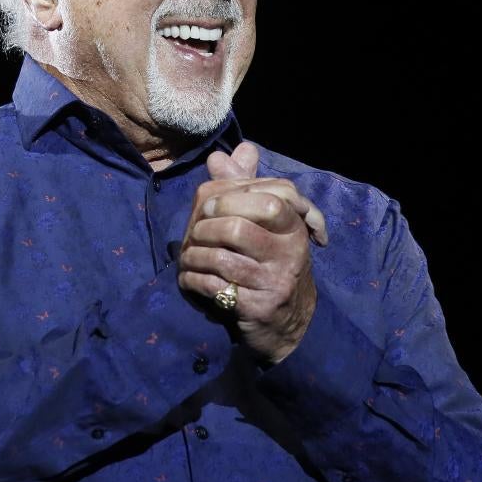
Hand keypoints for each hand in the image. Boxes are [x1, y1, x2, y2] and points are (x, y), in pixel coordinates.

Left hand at [177, 142, 327, 363]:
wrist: (289, 323)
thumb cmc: (271, 266)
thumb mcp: (264, 227)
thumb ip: (243, 189)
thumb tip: (219, 157)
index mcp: (294, 227)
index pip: (271, 197)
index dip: (232, 196)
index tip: (209, 205)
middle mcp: (291, 252)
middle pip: (239, 227)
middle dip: (205, 228)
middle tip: (194, 234)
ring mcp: (276, 281)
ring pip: (221, 259)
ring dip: (194, 257)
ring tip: (188, 258)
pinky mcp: (259, 308)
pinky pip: (215, 288)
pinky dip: (193, 281)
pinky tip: (188, 279)